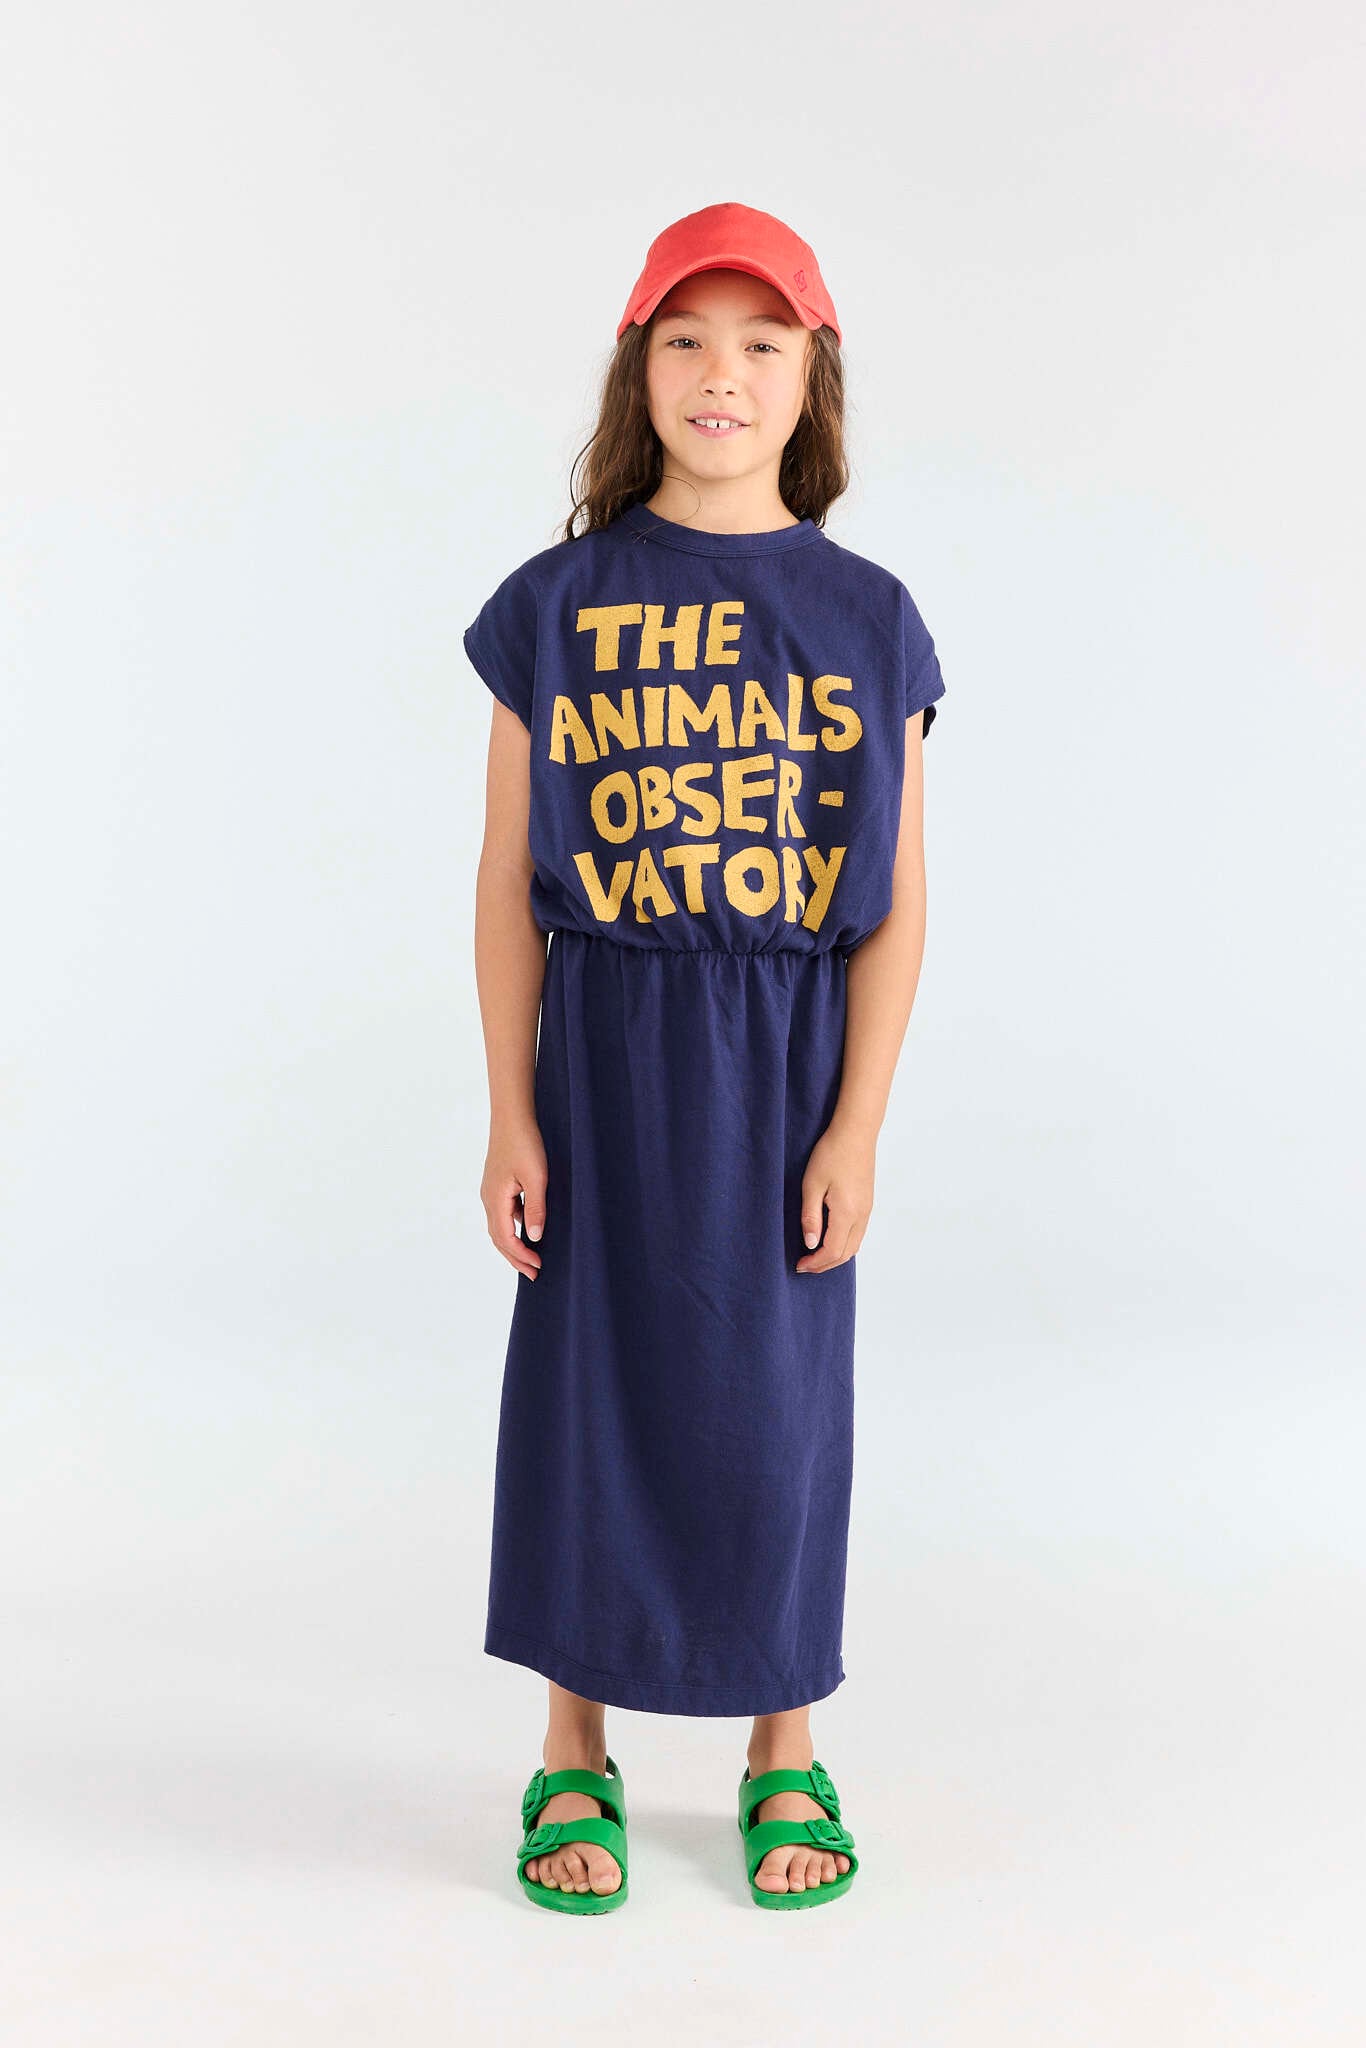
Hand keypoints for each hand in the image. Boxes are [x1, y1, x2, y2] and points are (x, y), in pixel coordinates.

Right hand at [481, 1118, 547, 1279]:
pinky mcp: (496, 1184)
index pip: (506, 1238)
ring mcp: (490, 1191)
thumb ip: (536, 1209)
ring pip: (498, 1227)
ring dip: (512, 1245)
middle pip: (498, 1238)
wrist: (511, 1116)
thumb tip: (534, 1238)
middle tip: (533, 1274)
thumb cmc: (525, 1143)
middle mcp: (488, 1198)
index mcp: (496, 1200)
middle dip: (515, 1257)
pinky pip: (502, 1214)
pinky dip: (512, 1228)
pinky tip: (526, 1228)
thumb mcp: (537, 1178)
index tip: (538, 1267)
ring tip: (529, 1257)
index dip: (521, 1256)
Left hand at [796, 1121, 874, 1272]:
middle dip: (825, 1264)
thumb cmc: (831, 1154)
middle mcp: (861, 1215)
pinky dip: (844, 1244)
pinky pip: (858, 1233)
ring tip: (815, 1255)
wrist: (855, 1133)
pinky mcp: (867, 1203)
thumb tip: (811, 1244)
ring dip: (835, 1255)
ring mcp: (867, 1209)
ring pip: (854, 1245)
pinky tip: (830, 1238)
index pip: (832, 1251)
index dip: (816, 1263)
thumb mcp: (812, 1185)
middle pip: (846, 1253)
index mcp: (847, 1213)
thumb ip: (811, 1217)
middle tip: (805, 1265)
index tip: (799, 1264)